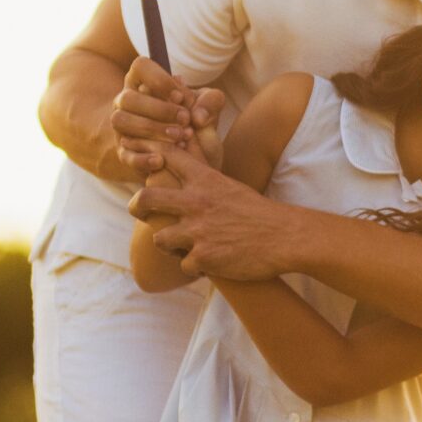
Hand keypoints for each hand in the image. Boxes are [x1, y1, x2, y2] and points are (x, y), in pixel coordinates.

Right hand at [110, 57, 224, 181]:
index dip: (159, 80)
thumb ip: (211, 102)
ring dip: (150, 129)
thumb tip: (198, 115)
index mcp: (144, 82)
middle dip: (158, 109)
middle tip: (185, 120)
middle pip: (128, 97)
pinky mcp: (123, 153)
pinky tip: (161, 160)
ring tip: (179, 139)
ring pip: (120, 121)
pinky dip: (142, 157)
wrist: (192, 158)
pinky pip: (123, 153)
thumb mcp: (208, 108)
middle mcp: (127, 101)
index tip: (181, 97)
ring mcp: (122, 127)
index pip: (141, 67)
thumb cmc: (195, 124)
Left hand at [124, 143, 301, 281]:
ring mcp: (197, 231)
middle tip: (141, 213)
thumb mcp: (229, 186)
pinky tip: (210, 262)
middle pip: (145, 199)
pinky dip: (195, 266)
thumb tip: (184, 174)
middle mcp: (196, 203)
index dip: (151, 155)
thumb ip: (204, 181)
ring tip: (184, 247)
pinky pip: (184, 265)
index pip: (167, 157)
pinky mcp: (203, 258)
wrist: (284, 237)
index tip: (146, 159)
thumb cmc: (258, 212)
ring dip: (170, 245)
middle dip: (137, 207)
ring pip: (159, 239)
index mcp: (205, 180)